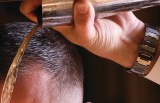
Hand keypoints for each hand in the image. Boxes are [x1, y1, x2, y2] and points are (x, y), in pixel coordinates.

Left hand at [19, 0, 145, 67]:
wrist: (127, 37)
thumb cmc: (103, 42)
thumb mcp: (89, 37)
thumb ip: (82, 23)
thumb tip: (80, 3)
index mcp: (58, 20)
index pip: (36, 10)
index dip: (32, 4)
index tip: (39, 0)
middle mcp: (65, 7)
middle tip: (75, 1)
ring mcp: (78, 0)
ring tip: (85, 2)